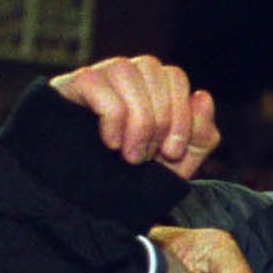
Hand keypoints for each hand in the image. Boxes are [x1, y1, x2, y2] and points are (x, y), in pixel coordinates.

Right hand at [49, 56, 220, 178]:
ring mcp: (96, 76)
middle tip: (145, 158)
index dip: (181, 115)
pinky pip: (97, 84)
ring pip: (126, 71)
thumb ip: (201, 135)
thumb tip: (202, 96)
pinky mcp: (70, 86)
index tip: (172, 153)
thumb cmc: (134, 179)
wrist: (86, 203)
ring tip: (129, 155)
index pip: (174, 77)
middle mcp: (124, 74)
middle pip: (153, 70)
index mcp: (151, 87)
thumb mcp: (177, 165)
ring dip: (137, 120)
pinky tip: (110, 144)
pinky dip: (111, 118)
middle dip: (158, 121)